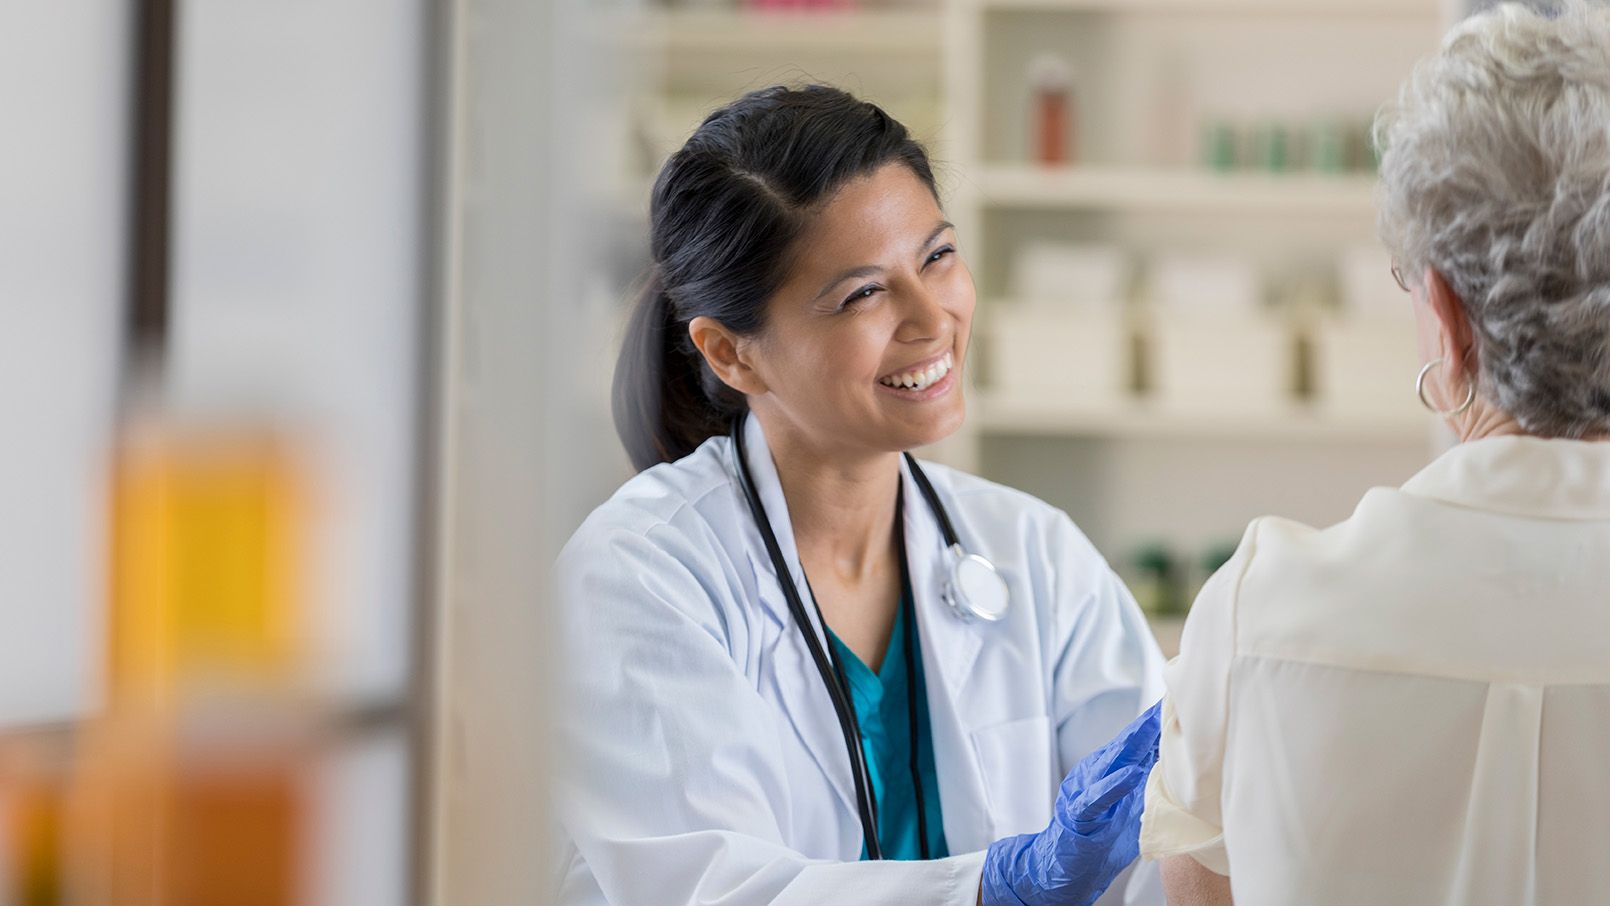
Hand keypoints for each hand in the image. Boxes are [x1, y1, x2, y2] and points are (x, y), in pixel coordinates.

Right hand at [979, 700, 1161, 905]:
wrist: (1064, 867)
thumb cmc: (1101, 838)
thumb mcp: (1131, 807)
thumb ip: (1148, 784)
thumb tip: (1178, 763)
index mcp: (1108, 772)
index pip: (1136, 744)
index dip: (1156, 725)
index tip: (1179, 704)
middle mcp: (1094, 774)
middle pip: (1125, 746)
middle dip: (1148, 725)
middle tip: (1170, 704)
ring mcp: (1083, 792)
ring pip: (1110, 763)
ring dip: (1132, 745)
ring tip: (1154, 728)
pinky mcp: (1077, 815)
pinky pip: (1096, 798)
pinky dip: (1113, 785)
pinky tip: (1129, 775)